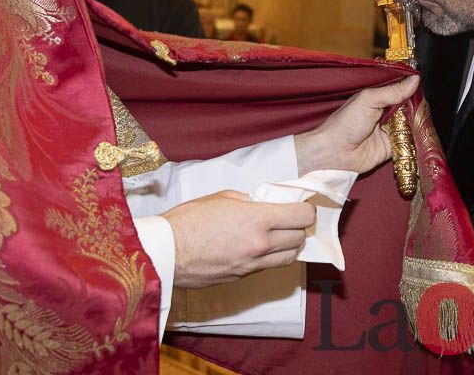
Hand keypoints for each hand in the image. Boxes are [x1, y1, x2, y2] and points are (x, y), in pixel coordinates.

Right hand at [162, 190, 316, 288]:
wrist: (166, 252)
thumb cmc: (189, 220)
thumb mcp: (223, 198)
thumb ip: (250, 202)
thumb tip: (263, 205)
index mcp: (257, 219)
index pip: (301, 217)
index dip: (307, 210)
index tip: (303, 206)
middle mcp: (260, 244)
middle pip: (299, 238)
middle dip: (299, 227)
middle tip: (291, 218)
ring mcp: (252, 264)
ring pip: (289, 257)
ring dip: (290, 245)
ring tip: (281, 235)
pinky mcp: (242, 276)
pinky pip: (268, 266)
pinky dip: (272, 257)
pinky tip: (261, 247)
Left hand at [294, 75, 419, 173]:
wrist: (336, 152)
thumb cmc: (346, 123)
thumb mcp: (369, 100)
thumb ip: (392, 91)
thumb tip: (414, 79)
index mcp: (379, 97)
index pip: (401, 89)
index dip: (413, 88)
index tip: (425, 86)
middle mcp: (386, 112)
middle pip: (410, 107)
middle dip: (418, 107)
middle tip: (426, 107)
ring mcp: (390, 130)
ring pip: (412, 124)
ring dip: (418, 123)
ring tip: (425, 120)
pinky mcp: (393, 146)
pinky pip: (409, 141)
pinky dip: (416, 139)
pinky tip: (422, 135)